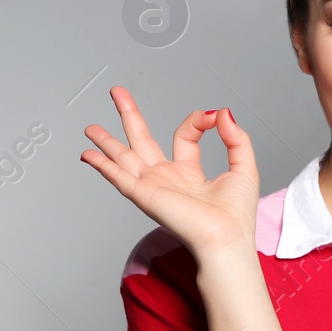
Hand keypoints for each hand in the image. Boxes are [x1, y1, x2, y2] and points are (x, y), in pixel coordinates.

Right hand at [81, 85, 260, 257]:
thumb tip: (222, 113)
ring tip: (90, 127)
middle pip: (142, 140)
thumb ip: (235, 138)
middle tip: (117, 92)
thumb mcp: (243, 167)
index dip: (197, 121)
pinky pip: (118, 177)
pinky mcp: (144, 195)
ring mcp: (153, 186)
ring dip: (105, 142)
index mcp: (189, 173)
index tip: (213, 118)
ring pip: (123, 157)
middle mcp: (167, 178)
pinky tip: (87, 155)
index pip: (184, 135)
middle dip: (129, 115)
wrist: (226, 238)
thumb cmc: (237, 215)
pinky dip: (102, 165)